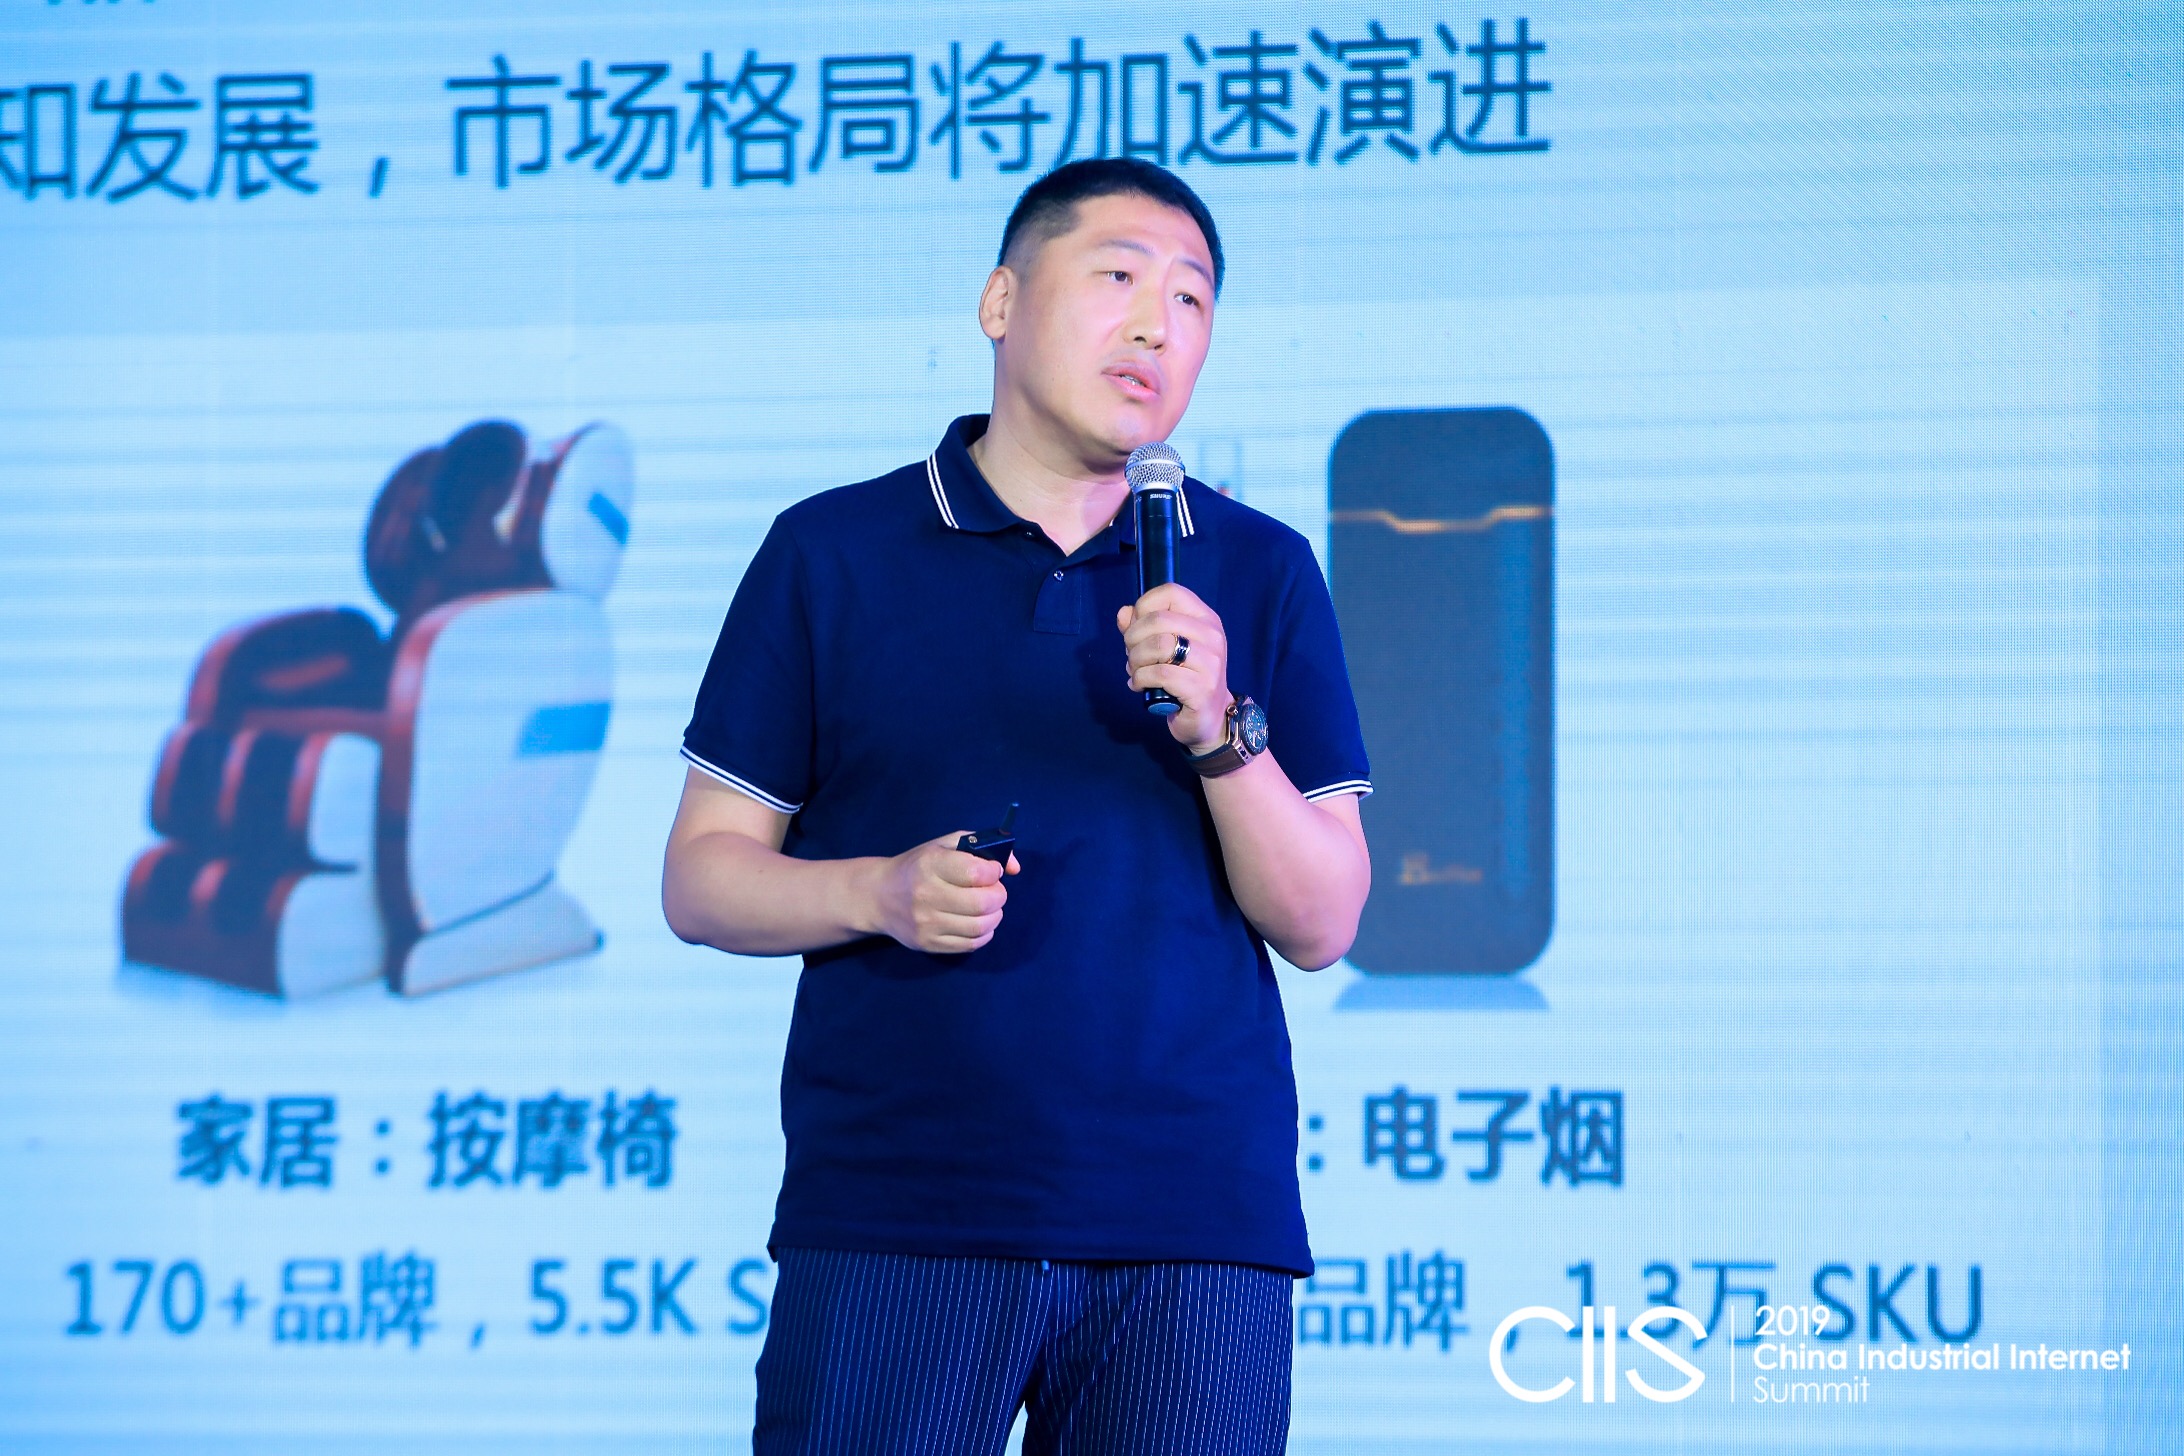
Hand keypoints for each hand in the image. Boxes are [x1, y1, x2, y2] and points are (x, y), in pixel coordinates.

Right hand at [868, 832, 1020, 953]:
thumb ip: (982, 847)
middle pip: (983, 903)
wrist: (878, 897)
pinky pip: (970, 944)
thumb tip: (1015, 868)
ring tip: (989, 907)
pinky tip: (979, 922)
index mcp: (930, 864)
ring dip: (995, 916)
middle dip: (999, 896)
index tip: (992, 871)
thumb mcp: (944, 846)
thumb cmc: (917, 866)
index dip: (994, 872)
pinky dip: (984, 934)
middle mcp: (926, 895)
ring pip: (981, 927)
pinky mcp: (928, 944)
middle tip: (994, 892)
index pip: (976, 873)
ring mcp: (926, 924)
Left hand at [1118, 582, 1232, 754]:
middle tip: (1131, 655)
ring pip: (1159, 645)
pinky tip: (1139, 685)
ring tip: (1135, 670)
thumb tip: (1123, 613)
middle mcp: (1213, 636)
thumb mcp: (1165, 648)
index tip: (1136, 628)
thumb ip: (1142, 627)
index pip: (1171, 593)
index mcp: (1206, 619)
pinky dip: (1140, 679)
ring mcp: (1210, 663)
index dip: (1144, 606)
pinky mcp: (1202, 689)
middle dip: (1133, 638)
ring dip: (1136, 659)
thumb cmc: (1185, 679)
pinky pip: (1160, 673)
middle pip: (1159, 619)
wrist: (1209, 719)